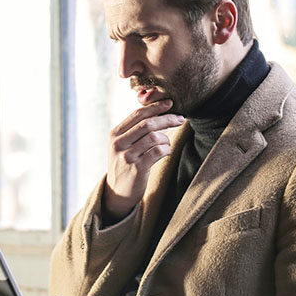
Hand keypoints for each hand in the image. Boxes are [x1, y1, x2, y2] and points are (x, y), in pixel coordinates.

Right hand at [103, 99, 184, 220]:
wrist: (117, 191)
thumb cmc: (125, 164)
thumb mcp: (122, 145)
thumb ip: (134, 130)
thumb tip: (158, 111)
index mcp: (115, 134)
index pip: (137, 114)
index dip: (155, 107)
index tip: (170, 103)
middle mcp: (119, 143)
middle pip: (147, 124)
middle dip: (167, 119)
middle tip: (180, 119)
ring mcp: (127, 156)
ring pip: (154, 137)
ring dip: (166, 139)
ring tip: (166, 144)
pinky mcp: (137, 169)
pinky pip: (158, 152)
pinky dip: (166, 149)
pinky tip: (165, 152)